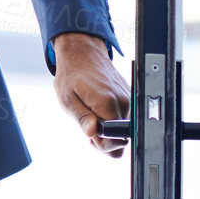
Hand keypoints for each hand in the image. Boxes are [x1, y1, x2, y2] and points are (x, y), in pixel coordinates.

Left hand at [52, 32, 130, 156]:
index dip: (102, 144)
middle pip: (122, 139)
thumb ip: (82, 119)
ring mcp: (129, 100)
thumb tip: (93, 134)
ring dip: (108, 128)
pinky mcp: (130, 98)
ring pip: (124, 130)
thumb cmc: (72, 76)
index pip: (116, 141)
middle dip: (105, 138)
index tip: (91, 135)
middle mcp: (124, 103)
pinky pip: (125, 118)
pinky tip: (100, 107)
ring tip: (92, 112)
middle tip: (88, 125)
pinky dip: (113, 118)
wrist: (83, 54)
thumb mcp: (68, 100)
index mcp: (108, 104)